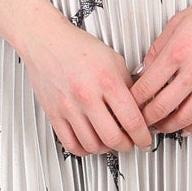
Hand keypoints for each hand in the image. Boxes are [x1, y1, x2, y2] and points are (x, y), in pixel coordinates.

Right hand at [18, 17, 154, 156]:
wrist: (46, 40)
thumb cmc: (77, 47)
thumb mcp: (113, 59)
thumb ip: (128, 85)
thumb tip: (140, 107)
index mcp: (106, 80)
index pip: (132, 120)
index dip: (143, 136)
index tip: (145, 139)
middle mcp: (87, 95)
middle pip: (113, 138)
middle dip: (127, 145)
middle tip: (130, 143)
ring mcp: (69, 106)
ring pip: (92, 145)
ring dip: (106, 149)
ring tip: (111, 142)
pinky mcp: (54, 114)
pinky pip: (71, 144)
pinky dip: (84, 150)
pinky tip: (90, 143)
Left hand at [128, 0, 191, 135]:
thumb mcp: (177, 22)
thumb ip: (158, 48)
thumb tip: (146, 68)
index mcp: (177, 52)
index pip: (146, 87)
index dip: (133, 101)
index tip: (130, 104)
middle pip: (161, 107)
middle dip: (146, 119)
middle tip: (141, 120)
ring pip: (185, 118)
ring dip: (168, 126)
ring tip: (161, 126)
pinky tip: (188, 127)